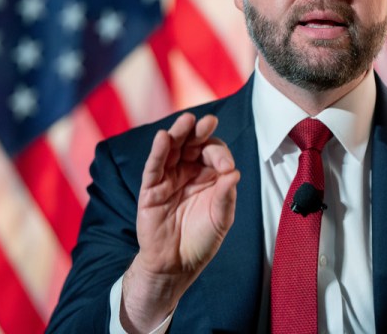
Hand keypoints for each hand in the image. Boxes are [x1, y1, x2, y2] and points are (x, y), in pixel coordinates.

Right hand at [120, 113, 239, 331]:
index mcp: (209, 176)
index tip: (226, 168)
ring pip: (172, 149)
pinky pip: (154, 166)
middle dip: (200, 131)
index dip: (220, 154)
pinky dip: (158, 151)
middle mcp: (188, 172)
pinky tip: (163, 138)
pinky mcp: (151, 189)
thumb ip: (226, 196)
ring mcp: (169, 178)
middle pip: (192, 144)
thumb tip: (235, 173)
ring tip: (186, 120)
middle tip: (208, 122)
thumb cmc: (201, 240)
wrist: (176, 266)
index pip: (214, 153)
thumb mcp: (221, 219)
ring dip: (178, 133)